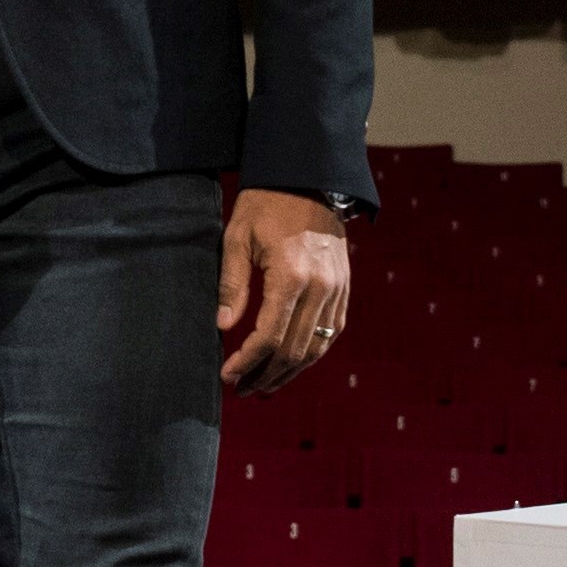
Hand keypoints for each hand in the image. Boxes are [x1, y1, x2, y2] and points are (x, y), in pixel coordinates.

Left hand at [217, 187, 352, 393]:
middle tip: (243, 388)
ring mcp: (337, 289)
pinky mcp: (344, 287)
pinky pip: (332, 332)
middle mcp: (320, 287)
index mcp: (291, 276)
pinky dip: (312, 353)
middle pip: (294, 350)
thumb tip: (222, 327)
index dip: (247, 361)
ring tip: (265, 384)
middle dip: (266, 374)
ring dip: (290, 372)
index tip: (228, 375)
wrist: (308, 178)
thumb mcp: (237, 238)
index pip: (268, 336)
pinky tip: (292, 362)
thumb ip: (232, 285)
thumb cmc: (265, 205)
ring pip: (316, 348)